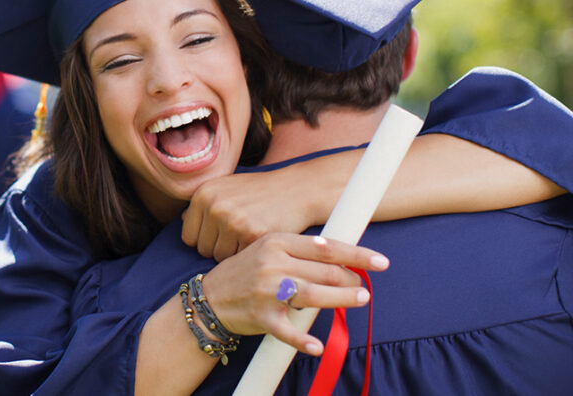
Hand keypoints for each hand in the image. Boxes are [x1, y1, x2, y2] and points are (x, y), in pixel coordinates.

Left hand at [183, 159, 348, 260]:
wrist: (296, 189)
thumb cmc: (259, 191)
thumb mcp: (226, 187)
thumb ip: (203, 203)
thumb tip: (181, 220)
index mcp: (202, 194)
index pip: (188, 236)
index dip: (205, 239)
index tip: (221, 234)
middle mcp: (214, 206)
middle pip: (202, 249)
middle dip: (219, 247)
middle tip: (239, 236)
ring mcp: (233, 220)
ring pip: (219, 257)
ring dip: (233, 253)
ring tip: (248, 236)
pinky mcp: (252, 234)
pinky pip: (239, 259)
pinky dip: (248, 255)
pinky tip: (258, 239)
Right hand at [200, 233, 388, 355]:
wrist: (209, 298)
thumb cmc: (245, 272)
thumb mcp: (267, 250)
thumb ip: (300, 251)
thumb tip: (340, 255)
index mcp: (276, 242)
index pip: (325, 247)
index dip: (356, 255)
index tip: (380, 261)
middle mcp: (272, 263)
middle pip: (324, 271)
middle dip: (351, 279)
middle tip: (364, 286)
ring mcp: (267, 291)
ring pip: (314, 295)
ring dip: (342, 298)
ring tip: (360, 299)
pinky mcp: (262, 317)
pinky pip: (287, 331)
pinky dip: (303, 340)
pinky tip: (317, 347)